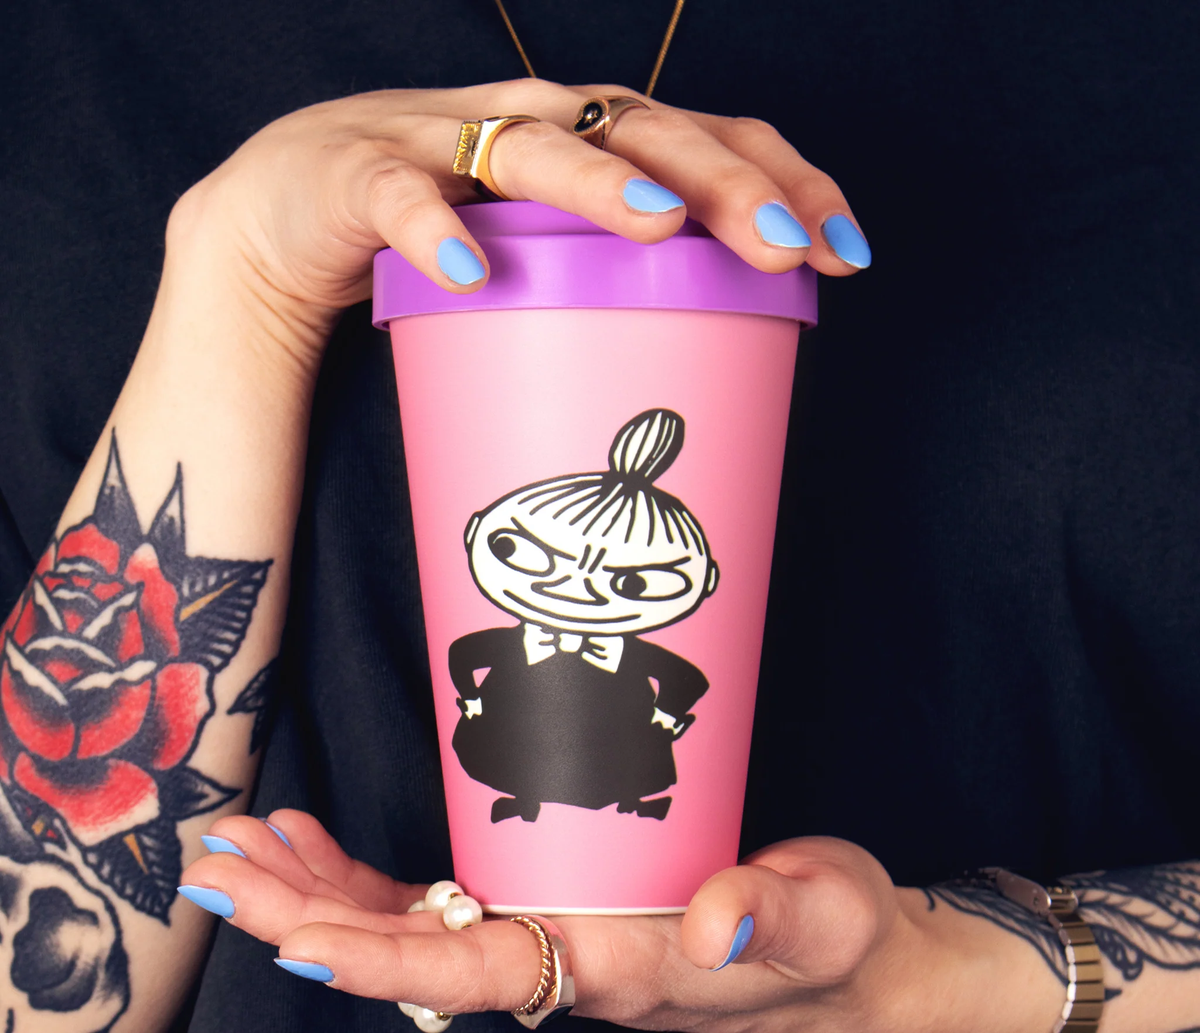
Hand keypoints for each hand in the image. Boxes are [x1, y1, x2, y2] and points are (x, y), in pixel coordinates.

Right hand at [165, 79, 868, 372]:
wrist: (286, 218)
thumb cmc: (439, 238)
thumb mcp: (543, 260)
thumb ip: (612, 291)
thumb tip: (707, 384)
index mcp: (589, 141)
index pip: (709, 135)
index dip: (785, 179)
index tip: (846, 251)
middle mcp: (532, 119)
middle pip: (644, 130)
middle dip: (723, 184)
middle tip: (782, 248)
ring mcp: (445, 138)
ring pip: (534, 146)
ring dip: (602, 185)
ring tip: (664, 230)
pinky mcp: (360, 174)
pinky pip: (399, 195)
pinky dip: (435, 228)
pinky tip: (470, 273)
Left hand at [179, 813, 1063, 1032]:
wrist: (844, 959)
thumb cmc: (835, 940)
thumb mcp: (828, 918)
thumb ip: (775, 919)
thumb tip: (715, 926)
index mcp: (612, 972)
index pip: (480, 976)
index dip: (387, 959)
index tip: (295, 941)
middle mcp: (564, 963)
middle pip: (414, 952)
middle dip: (310, 914)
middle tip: (220, 868)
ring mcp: (552, 937)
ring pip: (412, 925)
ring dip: (321, 889)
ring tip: (245, 847)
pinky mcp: (556, 906)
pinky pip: (442, 902)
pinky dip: (370, 876)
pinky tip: (319, 847)